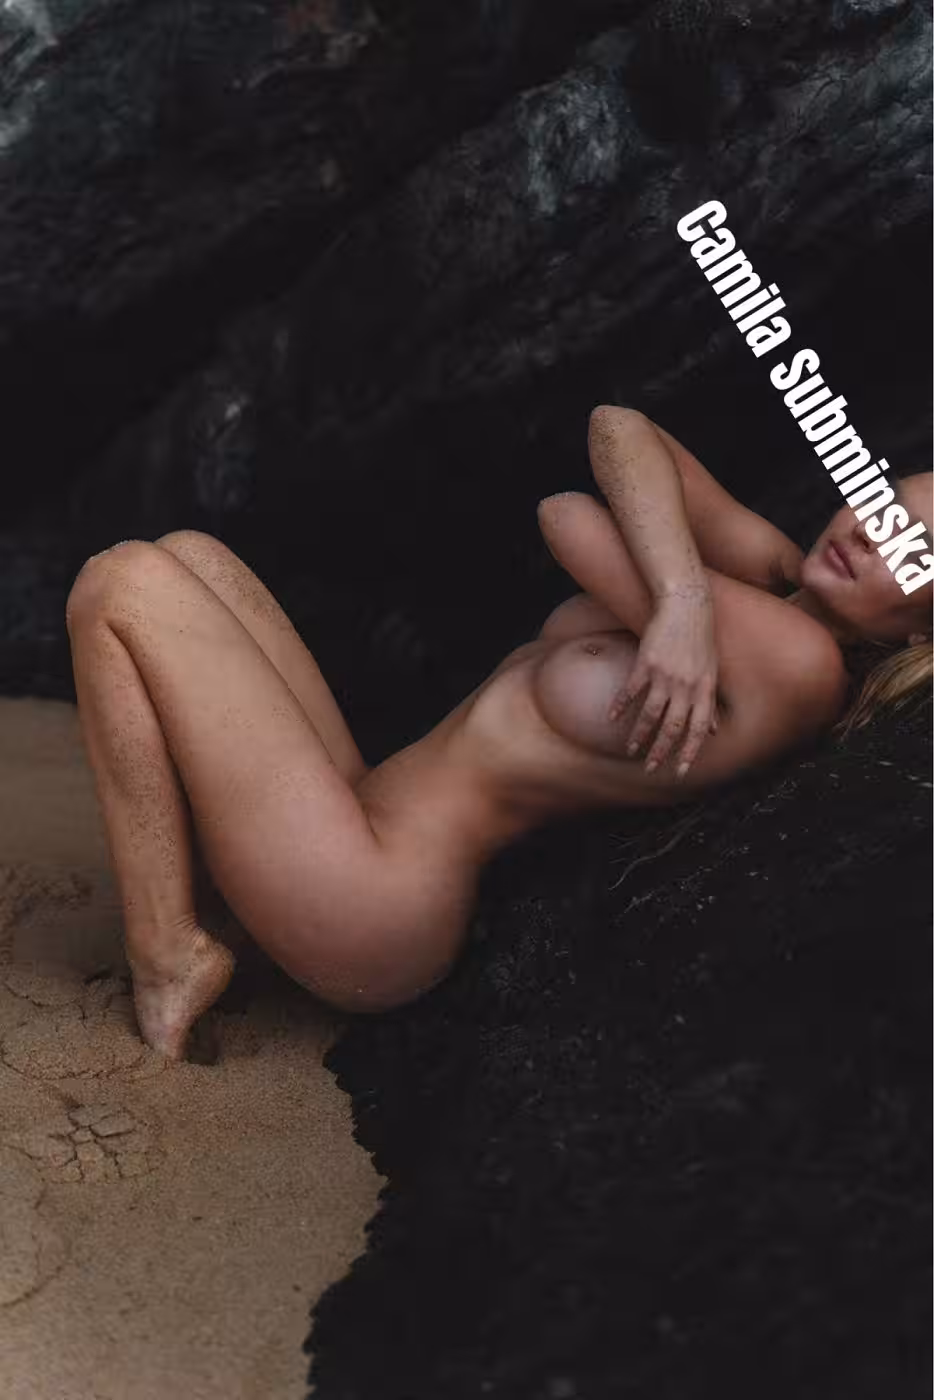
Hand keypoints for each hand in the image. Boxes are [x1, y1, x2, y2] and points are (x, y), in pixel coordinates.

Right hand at [609, 587, 718, 777]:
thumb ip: (710, 702)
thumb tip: (714, 730)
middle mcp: (687, 685)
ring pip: (651, 713)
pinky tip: (612, 717)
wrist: (686, 606)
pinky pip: (632, 690)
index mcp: (705, 689)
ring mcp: (666, 675)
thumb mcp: (712, 671)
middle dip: (662, 751)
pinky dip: (621, 706)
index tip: (680, 771)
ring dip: (640, 735)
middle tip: (651, 768)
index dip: (690, 751)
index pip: (699, 729)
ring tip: (632, 749)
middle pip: (673, 727)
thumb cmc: (701, 638)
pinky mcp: (647, 662)